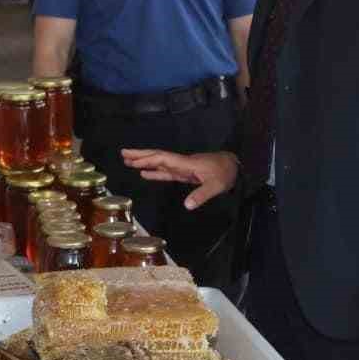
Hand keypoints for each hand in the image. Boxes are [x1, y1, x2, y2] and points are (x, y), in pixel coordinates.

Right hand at [120, 149, 238, 209]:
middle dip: (140, 155)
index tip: (133, 160)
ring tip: (128, 161)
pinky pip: (166, 171)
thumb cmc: (226, 173)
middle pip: (157, 156)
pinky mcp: (185, 173)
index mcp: (186, 164)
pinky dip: (154, 171)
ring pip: (159, 163)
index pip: (163, 159)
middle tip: (123, 153)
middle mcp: (181, 163)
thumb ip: (201, 195)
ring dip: (144, 161)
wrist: (235, 167)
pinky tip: (145, 173)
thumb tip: (186, 205)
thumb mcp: (216, 186)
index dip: (148, 159)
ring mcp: (182, 168)